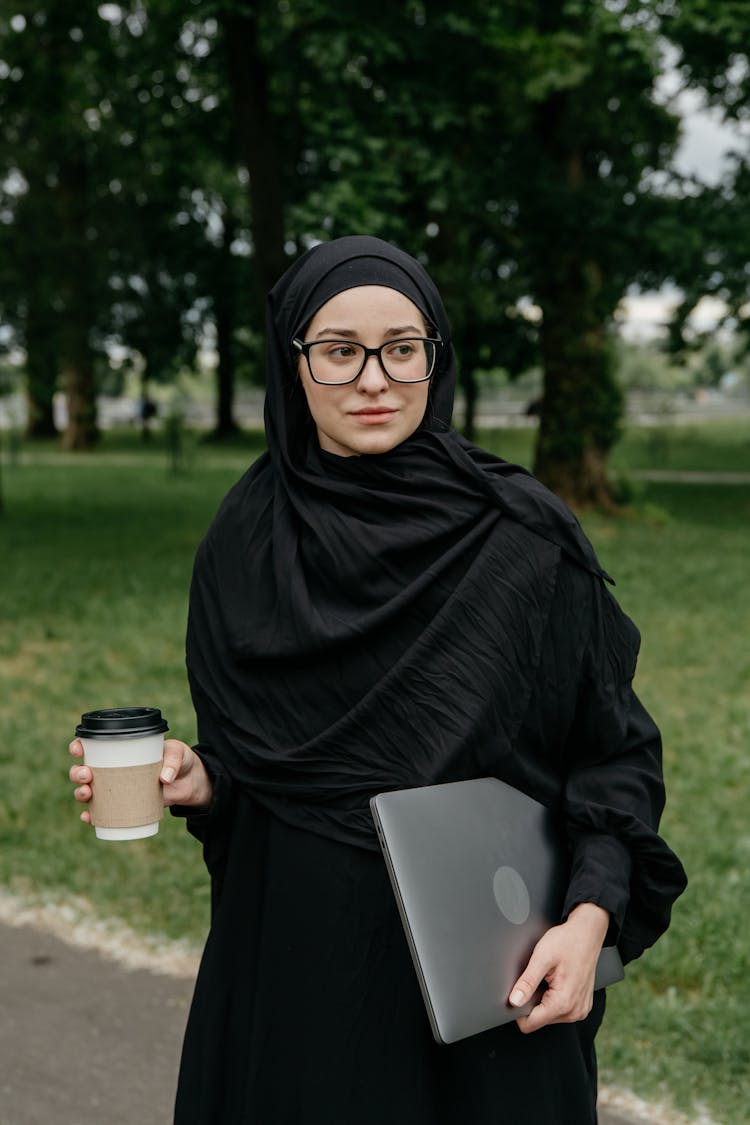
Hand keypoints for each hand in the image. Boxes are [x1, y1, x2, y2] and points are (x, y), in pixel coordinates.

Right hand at [68, 738, 213, 824]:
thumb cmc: (179, 760)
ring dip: (81, 793)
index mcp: (121, 750)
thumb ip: (172, 762)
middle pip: (84, 771)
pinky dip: (92, 816)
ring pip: (88, 791)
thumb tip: (163, 779)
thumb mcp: (178, 753)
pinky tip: (88, 818)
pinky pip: (102, 813)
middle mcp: (113, 769)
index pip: (93, 746)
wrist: (190, 782)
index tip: (78, 749)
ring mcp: (116, 789)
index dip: (79, 747)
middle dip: (78, 773)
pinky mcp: (124, 805)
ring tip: (87, 793)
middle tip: (87, 775)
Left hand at [509, 902, 609, 1033]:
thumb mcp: (542, 957)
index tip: (518, 992)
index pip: (529, 1024)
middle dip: (533, 1001)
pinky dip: (554, 998)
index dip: (518, 1009)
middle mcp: (574, 1011)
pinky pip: (560, 1011)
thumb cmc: (567, 942)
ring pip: (548, 1016)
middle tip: (538, 978)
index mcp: (563, 1002)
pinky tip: (557, 981)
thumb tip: (514, 1001)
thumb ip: (527, 982)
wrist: (587, 933)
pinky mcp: (581, 1006)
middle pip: (539, 1020)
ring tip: (549, 978)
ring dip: (544, 999)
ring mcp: (580, 1010)